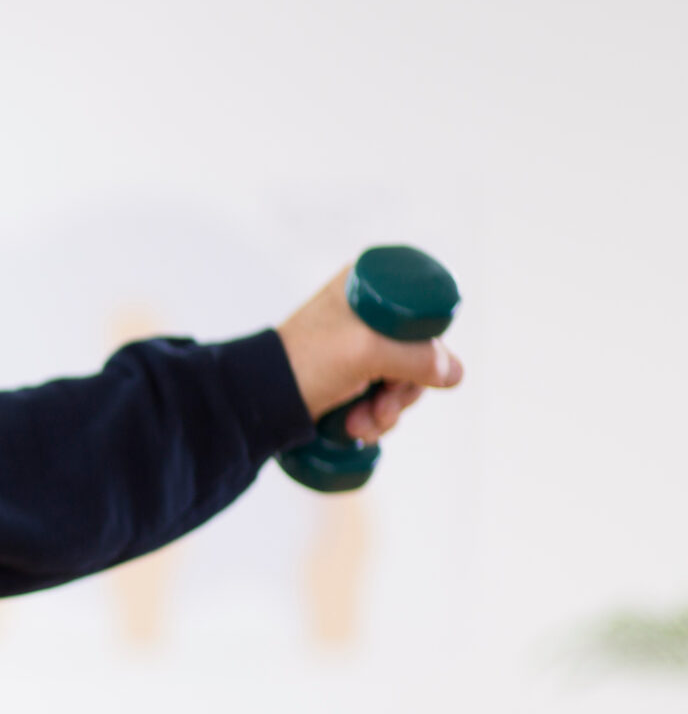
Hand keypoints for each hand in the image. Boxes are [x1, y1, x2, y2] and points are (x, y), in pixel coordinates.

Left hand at [276, 266, 464, 442]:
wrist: (257, 401)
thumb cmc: (305, 363)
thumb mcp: (367, 352)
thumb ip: (419, 359)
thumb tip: (456, 373)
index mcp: (369, 284)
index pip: (426, 314)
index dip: (427, 349)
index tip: (406, 373)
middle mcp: (366, 310)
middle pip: (419, 353)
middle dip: (404, 390)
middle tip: (383, 406)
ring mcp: (358, 344)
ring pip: (403, 381)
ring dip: (388, 410)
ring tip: (361, 424)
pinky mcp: (349, 375)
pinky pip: (383, 397)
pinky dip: (375, 418)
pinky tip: (356, 429)